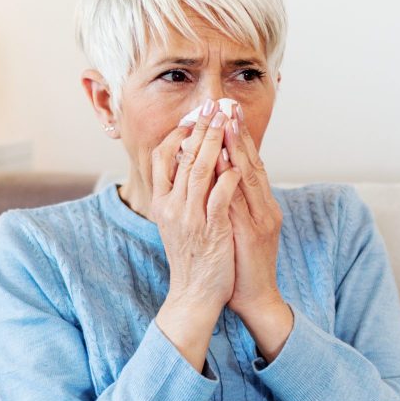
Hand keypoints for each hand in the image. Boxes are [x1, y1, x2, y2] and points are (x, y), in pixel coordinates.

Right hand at [147, 100, 242, 369]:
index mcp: (161, 203)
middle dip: (200, 129)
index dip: (177, 134)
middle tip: (213, 105)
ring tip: (226, 121)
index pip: (161, 158)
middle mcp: (172, 207)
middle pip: (183, 157)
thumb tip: (186, 165)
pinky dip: (228, 177)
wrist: (194, 295)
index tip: (192, 117)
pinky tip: (238, 162)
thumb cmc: (191, 258)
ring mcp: (191, 218)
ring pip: (201, 171)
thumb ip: (179, 195)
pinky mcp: (212, 231)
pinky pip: (220, 197)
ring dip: (215, 143)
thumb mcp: (176, 223)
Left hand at [220, 105, 292, 360]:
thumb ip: (235, 204)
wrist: (256, 298)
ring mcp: (260, 220)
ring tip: (226, 125)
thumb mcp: (240, 229)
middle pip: (253, 164)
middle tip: (228, 107)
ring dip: (238, 150)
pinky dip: (230, 181)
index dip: (241, 139)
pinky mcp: (252, 234)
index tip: (229, 114)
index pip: (251, 165)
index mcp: (263, 206)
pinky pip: (239, 201)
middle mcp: (265, 208)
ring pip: (249, 178)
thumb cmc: (245, 265)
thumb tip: (222, 180)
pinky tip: (221, 164)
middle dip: (240, 135)